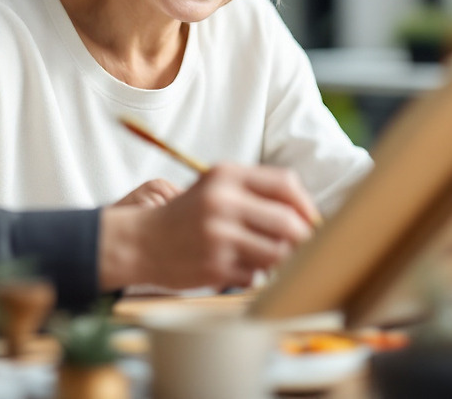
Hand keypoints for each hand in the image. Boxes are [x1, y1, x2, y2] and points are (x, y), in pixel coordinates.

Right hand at [98, 163, 317, 291]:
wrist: (141, 242)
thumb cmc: (187, 216)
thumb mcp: (215, 188)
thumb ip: (256, 193)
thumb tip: (307, 217)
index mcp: (226, 175)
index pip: (285, 184)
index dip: (306, 205)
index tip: (311, 221)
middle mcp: (222, 201)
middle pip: (288, 222)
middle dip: (303, 239)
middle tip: (303, 248)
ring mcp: (218, 235)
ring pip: (277, 253)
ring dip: (280, 260)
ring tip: (265, 258)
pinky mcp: (214, 265)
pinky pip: (255, 276)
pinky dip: (253, 275)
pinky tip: (235, 267)